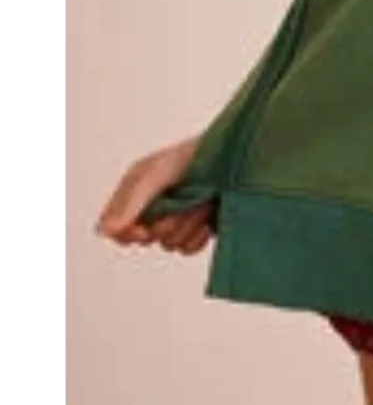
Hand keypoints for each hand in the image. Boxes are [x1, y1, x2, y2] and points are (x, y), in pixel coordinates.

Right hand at [95, 136, 213, 253]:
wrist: (235, 159)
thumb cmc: (194, 156)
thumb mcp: (156, 174)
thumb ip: (130, 202)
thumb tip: (104, 232)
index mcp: (137, 190)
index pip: (117, 227)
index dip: (127, 234)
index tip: (144, 229)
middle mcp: (154, 206)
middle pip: (144, 239)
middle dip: (166, 223)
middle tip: (183, 203)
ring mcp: (176, 218)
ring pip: (168, 244)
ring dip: (187, 225)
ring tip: (203, 202)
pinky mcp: (196, 228)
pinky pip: (187, 249)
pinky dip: (198, 237)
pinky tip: (208, 219)